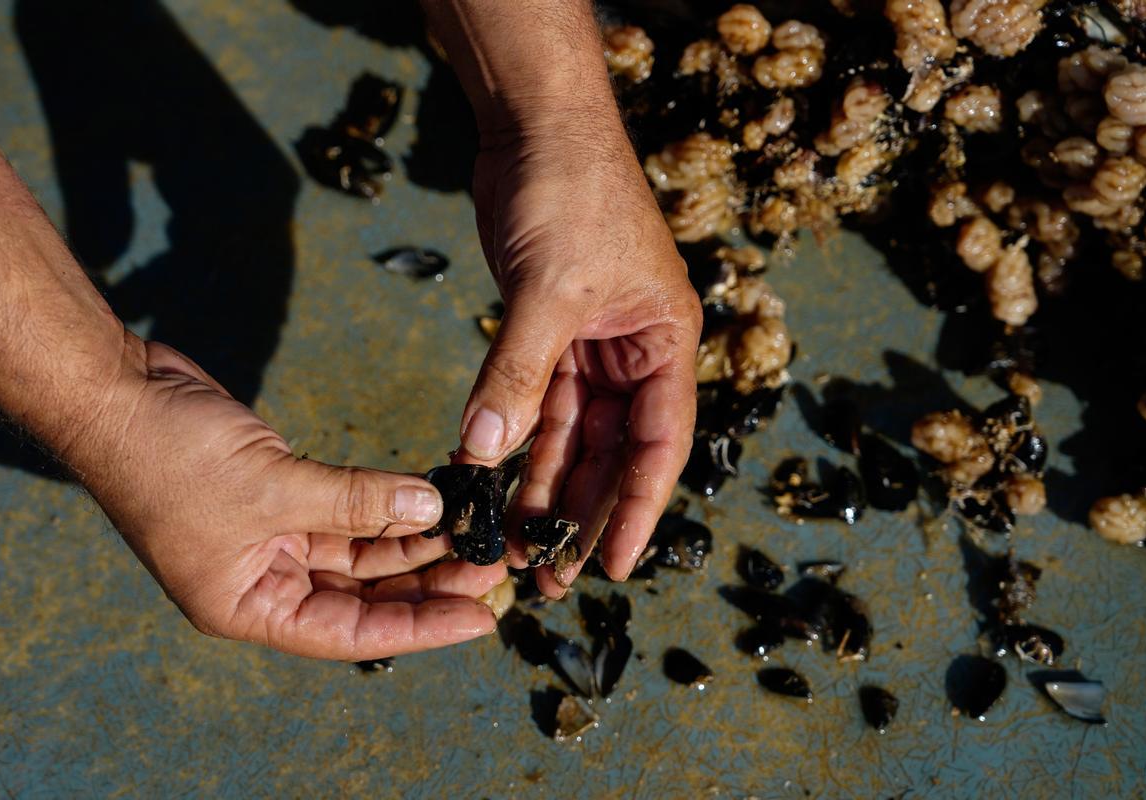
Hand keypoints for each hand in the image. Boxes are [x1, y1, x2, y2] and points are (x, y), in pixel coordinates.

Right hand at [75, 340, 503, 659]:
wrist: (115, 392)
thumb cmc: (168, 456)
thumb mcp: (272, 487)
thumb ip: (356, 501)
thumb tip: (430, 508)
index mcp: (248, 606)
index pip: (350, 632)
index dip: (419, 628)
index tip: (480, 620)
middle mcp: (264, 581)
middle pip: (363, 594)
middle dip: (428, 581)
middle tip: (491, 565)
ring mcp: (273, 537)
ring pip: (361, 551)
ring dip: (415, 541)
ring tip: (476, 532)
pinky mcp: (281, 494)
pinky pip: (347, 509)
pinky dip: (387, 504)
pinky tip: (433, 498)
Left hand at [459, 118, 701, 596]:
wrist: (535, 124)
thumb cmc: (569, 192)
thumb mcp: (547, 290)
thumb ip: (517, 374)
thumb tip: (481, 453)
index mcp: (664, 343)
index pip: (659, 447)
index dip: (639, 511)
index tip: (615, 567)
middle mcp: (635, 351)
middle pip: (614, 451)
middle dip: (584, 511)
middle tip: (549, 571)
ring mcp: (592, 343)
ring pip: (571, 433)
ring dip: (546, 484)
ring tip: (516, 541)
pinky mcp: (549, 331)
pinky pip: (535, 400)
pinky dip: (515, 437)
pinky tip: (492, 476)